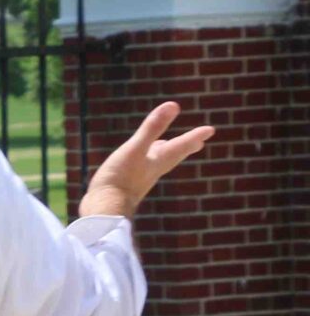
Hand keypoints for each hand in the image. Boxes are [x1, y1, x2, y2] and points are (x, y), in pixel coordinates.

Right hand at [82, 101, 213, 218]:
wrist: (105, 210)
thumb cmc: (120, 179)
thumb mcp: (135, 149)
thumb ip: (152, 128)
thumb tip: (173, 105)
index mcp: (158, 160)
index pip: (181, 145)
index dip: (195, 135)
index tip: (210, 130)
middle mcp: (153, 170)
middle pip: (174, 156)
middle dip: (185, 147)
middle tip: (199, 142)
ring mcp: (140, 179)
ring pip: (159, 163)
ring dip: (167, 154)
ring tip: (170, 148)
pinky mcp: (127, 186)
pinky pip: (143, 170)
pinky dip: (147, 162)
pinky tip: (140, 163)